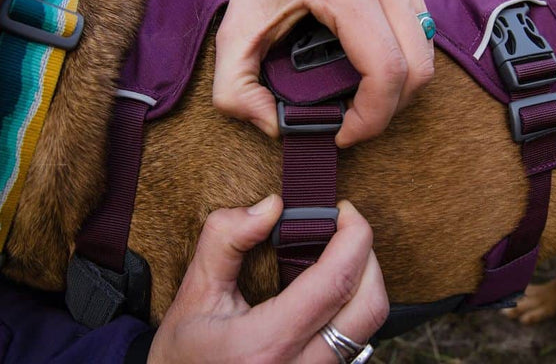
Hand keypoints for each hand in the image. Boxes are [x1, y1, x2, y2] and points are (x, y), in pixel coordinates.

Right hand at [148, 196, 388, 362]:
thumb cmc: (186, 352)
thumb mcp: (193, 293)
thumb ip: (225, 241)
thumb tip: (272, 206)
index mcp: (266, 344)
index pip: (335, 281)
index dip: (352, 237)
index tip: (343, 210)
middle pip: (369, 304)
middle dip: (366, 254)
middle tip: (344, 227)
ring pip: (370, 324)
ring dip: (364, 278)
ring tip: (338, 252)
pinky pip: (357, 336)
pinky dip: (354, 302)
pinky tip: (330, 285)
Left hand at [213, 0, 433, 147]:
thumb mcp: (232, 35)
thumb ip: (235, 89)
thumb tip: (277, 128)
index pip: (385, 68)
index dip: (371, 117)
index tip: (342, 134)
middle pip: (415, 69)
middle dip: (386, 112)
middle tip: (352, 124)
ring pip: (426, 59)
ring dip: (399, 95)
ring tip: (362, 105)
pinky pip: (424, 43)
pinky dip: (405, 72)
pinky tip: (373, 79)